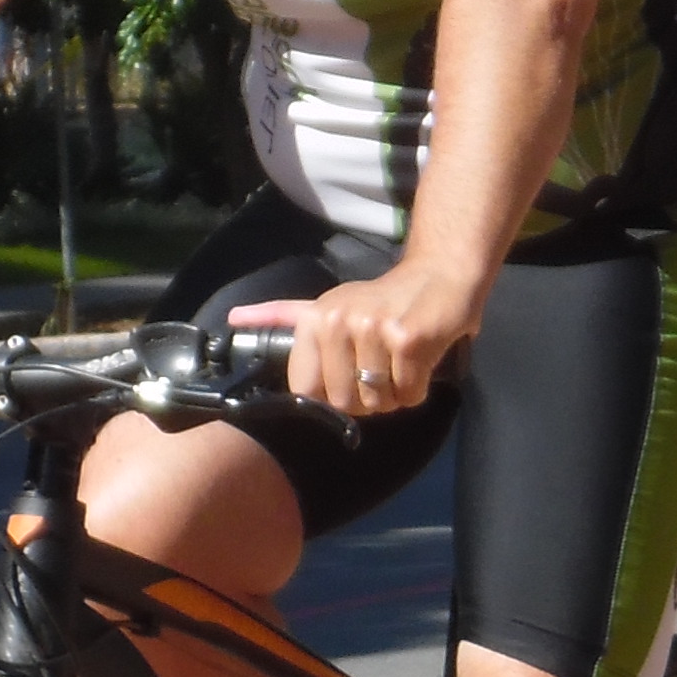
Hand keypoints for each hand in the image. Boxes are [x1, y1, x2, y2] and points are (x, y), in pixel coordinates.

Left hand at [230, 258, 482, 420]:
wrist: (440, 274)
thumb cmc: (384, 299)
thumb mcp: (328, 304)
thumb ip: (285, 316)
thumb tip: (236, 318)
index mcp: (316, 319)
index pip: (307, 390)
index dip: (332, 398)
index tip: (350, 380)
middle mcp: (339, 322)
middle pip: (345, 402)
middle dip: (368, 399)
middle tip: (383, 370)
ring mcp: (373, 329)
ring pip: (378, 401)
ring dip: (395, 394)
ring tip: (401, 363)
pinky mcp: (407, 339)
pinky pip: (408, 393)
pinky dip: (417, 387)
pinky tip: (420, 360)